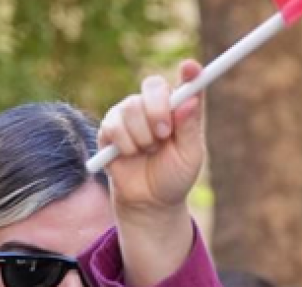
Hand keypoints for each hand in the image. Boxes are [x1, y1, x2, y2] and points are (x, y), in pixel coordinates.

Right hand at [99, 60, 204, 226]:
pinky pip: (114, 126)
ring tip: (148, 152)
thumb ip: (190, 127)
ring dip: (143, 136)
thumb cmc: (174, 176)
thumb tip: (191, 99)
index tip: (192, 68)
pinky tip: (131, 154)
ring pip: (132, 108)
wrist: (149, 201)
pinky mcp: (109, 127)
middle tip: (164, 134)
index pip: (185, 82)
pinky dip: (126, 145)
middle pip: (153, 86)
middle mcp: (154, 105)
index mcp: (178, 108)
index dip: (189, 72)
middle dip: (158, 109)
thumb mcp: (189, 155)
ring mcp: (130, 114)